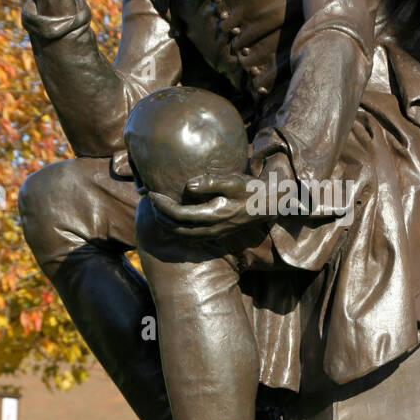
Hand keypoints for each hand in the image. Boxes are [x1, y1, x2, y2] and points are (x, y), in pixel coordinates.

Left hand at [147, 173, 262, 239]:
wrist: (267, 205)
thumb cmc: (249, 189)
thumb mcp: (232, 181)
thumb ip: (210, 183)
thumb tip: (187, 186)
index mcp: (215, 215)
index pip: (180, 215)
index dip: (163, 206)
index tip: (153, 194)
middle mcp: (213, 229)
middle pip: (177, 229)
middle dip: (161, 216)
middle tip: (151, 201)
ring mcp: (215, 234)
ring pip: (183, 236)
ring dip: (167, 225)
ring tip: (158, 211)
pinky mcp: (217, 235)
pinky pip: (191, 237)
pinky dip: (178, 230)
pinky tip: (173, 220)